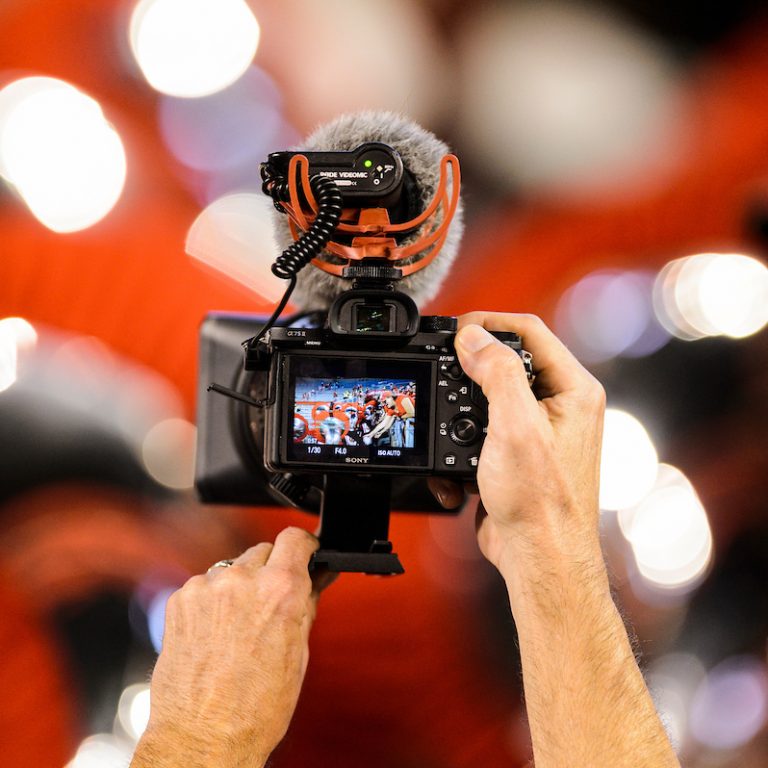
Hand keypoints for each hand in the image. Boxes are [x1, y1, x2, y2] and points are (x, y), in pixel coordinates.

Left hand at [131, 527, 333, 767]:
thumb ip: (305, 603)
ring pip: (233, 568)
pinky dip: (212, 601)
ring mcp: (207, 587)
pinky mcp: (180, 599)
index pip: (296, 538)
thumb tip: (315, 577)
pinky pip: (205, 585)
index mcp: (280, 590)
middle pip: (264, 551)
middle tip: (270, 604)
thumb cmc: (254, 708)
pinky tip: (215, 633)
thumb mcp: (299, 652)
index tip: (304, 553)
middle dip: (271, 571)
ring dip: (240, 586)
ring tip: (238, 627)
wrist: (203, 738)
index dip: (304, 546)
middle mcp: (242, 581)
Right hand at [430, 313, 605, 571]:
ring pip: (492, 395)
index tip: (456, 328)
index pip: (530, 331)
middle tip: (443, 364)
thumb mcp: (515, 425)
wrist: (538, 556)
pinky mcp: (519, 452)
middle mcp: (562, 405)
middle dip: (471, 365)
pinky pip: (485, 428)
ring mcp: (541, 429)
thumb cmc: (541, 502)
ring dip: (462, 407)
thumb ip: (496, 372)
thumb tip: (473, 337)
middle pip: (509, 359)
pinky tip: (456, 463)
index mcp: (573, 390)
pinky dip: (462, 440)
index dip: (490, 323)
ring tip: (446, 418)